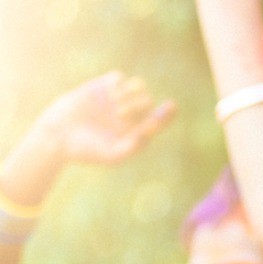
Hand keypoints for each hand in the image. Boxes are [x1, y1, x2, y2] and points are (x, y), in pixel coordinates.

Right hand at [36, 71, 174, 165]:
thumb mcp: (113, 155)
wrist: (57, 136)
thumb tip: (150, 130)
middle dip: (139, 105)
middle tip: (120, 114)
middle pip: (147, 100)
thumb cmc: (87, 151)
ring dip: (132, 93)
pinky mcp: (100, 88)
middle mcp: (128, 114)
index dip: (167, 114)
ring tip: (115, 107)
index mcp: (135, 130)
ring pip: (138, 85)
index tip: (172, 106)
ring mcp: (115, 99)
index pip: (158, 119)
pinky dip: (118, 83)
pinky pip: (118, 77)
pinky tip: (110, 94)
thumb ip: (134, 146)